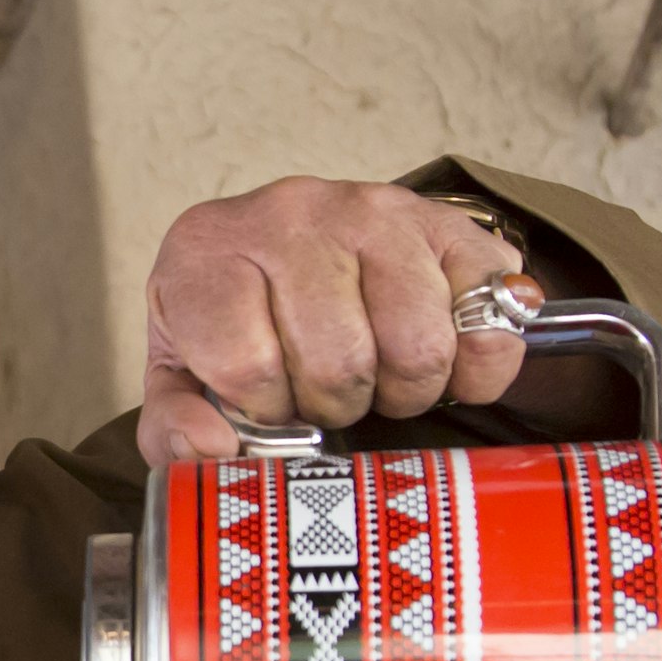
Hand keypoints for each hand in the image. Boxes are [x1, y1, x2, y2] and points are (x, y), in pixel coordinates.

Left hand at [139, 178, 531, 462]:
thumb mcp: (184, 374)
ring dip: (403, 389)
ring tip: (376, 371)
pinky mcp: (447, 224)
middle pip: (339, 364)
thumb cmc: (236, 322)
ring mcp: (375, 211)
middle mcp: (290, 213)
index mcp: (207, 253)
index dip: (264, 407)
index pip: (245, 365)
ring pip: (416, 349)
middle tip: (326, 386)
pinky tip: (439, 356)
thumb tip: (211, 449)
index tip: (266, 397)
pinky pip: (487, 321)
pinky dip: (476, 367)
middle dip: (336, 403)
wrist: (292, 248)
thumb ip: (174, 425)